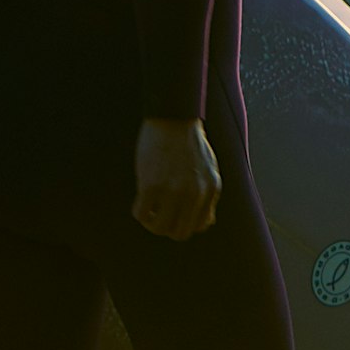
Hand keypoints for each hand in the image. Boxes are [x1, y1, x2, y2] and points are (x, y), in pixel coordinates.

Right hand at [134, 117, 222, 241]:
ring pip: (160, 227)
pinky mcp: (152, 184)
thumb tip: (206, 223)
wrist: (174, 117)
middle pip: (180, 232)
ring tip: (148, 210)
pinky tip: (139, 200)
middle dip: (167, 228)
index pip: (199, 226)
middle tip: (158, 216)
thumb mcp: (209, 170)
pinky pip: (141, 213)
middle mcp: (195, 193)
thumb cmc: (190, 142)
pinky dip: (139, 212)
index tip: (174, 215)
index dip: (184, 224)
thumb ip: (209, 196)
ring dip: (151, 223)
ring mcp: (173, 190)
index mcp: (211, 189)